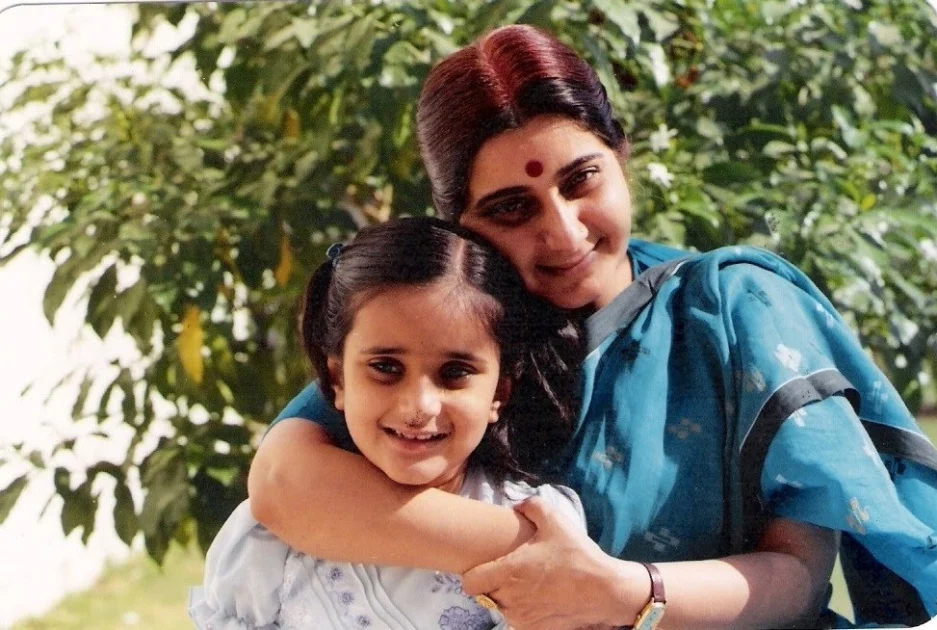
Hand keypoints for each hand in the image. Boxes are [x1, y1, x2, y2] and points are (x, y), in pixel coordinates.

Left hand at [461, 497, 635, 629]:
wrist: (605, 591)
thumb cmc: (578, 556)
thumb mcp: (555, 520)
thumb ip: (531, 506)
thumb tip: (518, 506)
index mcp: (508, 572)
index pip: (469, 583)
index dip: (474, 574)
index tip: (485, 566)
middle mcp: (509, 599)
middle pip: (486, 593)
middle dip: (496, 582)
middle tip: (515, 570)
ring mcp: (521, 617)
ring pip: (502, 606)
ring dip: (510, 596)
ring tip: (531, 583)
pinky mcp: (533, 629)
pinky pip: (519, 618)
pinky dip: (525, 609)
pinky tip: (542, 596)